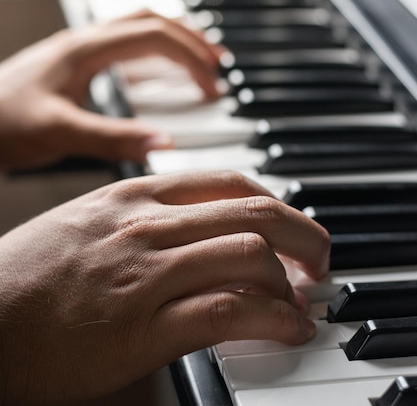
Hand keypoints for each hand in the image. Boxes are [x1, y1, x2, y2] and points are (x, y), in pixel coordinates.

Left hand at [0, 11, 221, 171]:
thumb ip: (113, 137)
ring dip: (173, 39)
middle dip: (190, 39)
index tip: (211, 85)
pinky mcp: (75, 64)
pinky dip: (151, 55)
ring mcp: (79, 50)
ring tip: (199, 58)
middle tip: (218, 62)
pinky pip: (124, 46)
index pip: (155, 37)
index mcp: (86, 48)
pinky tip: (157, 74)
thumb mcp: (60, 132)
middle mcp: (85, 41)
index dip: (191, 58)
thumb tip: (165, 142)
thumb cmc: (3, 122)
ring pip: (138, 27)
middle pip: (151, 21)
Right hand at [0, 170, 329, 403]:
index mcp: (135, 197)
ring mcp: (147, 273)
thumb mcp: (88, 222)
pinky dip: (272, 318)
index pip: (228, 181)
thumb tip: (191, 228)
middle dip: (303, 233)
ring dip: (291, 280)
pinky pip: (228, 310)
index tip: (291, 223)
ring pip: (249, 254)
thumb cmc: (29, 274)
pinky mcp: (144, 327)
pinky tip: (285, 328)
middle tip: (320, 256)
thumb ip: (140, 217)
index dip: (274, 202)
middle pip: (253, 211)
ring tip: (302, 300)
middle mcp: (147, 225)